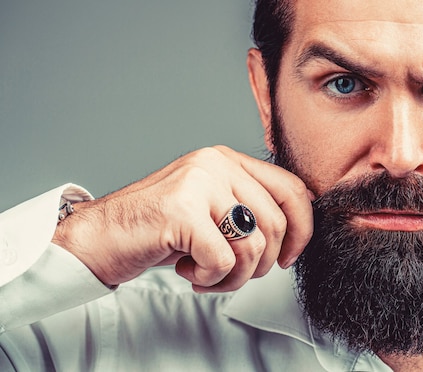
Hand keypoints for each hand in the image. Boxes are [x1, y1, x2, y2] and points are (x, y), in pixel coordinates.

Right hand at [52, 146, 313, 291]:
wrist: (98, 238)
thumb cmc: (157, 231)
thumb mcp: (211, 211)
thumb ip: (249, 210)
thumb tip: (294, 235)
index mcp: (228, 160)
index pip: (292, 189)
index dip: (301, 229)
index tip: (286, 258)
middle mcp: (215, 164)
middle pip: (275, 224)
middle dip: (260, 264)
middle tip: (231, 274)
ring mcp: (198, 183)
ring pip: (253, 245)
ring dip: (234, 277)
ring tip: (206, 275)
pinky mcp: (181, 210)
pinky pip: (224, 259)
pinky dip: (210, 278)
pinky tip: (186, 270)